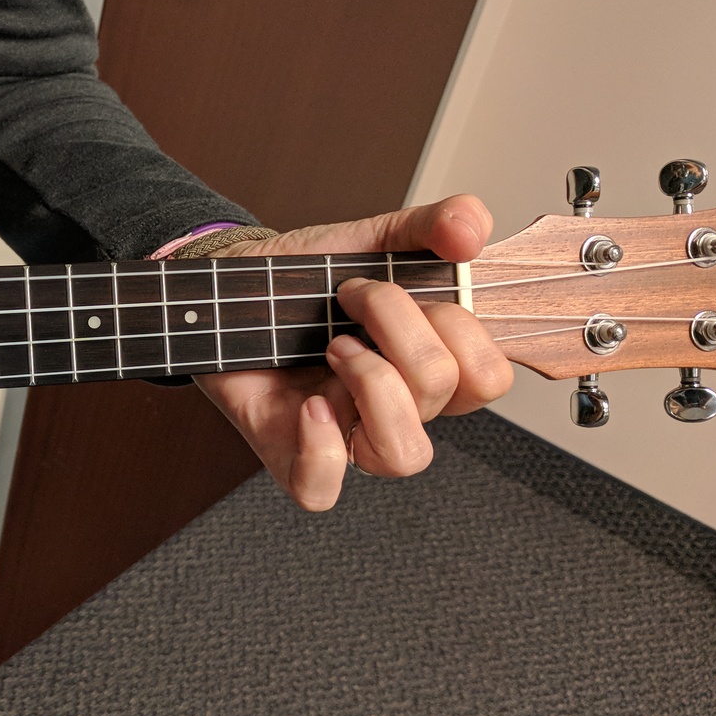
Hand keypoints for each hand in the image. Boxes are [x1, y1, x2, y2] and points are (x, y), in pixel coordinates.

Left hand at [193, 195, 512, 510]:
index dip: (462, 329)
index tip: (403, 282)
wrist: (227, 285)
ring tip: (333, 346)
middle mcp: (394, 406)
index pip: (487, 377)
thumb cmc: (302, 277)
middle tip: (350, 297)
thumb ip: (431, 226)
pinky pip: (322, 489)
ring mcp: (345, 435)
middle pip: (445, 395)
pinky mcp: (290, 455)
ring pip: (403, 453)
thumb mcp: (372, 239)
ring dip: (373, 384)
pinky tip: (308, 404)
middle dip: (400, 327)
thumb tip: (471, 229)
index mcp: (426, 365)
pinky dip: (321, 447)